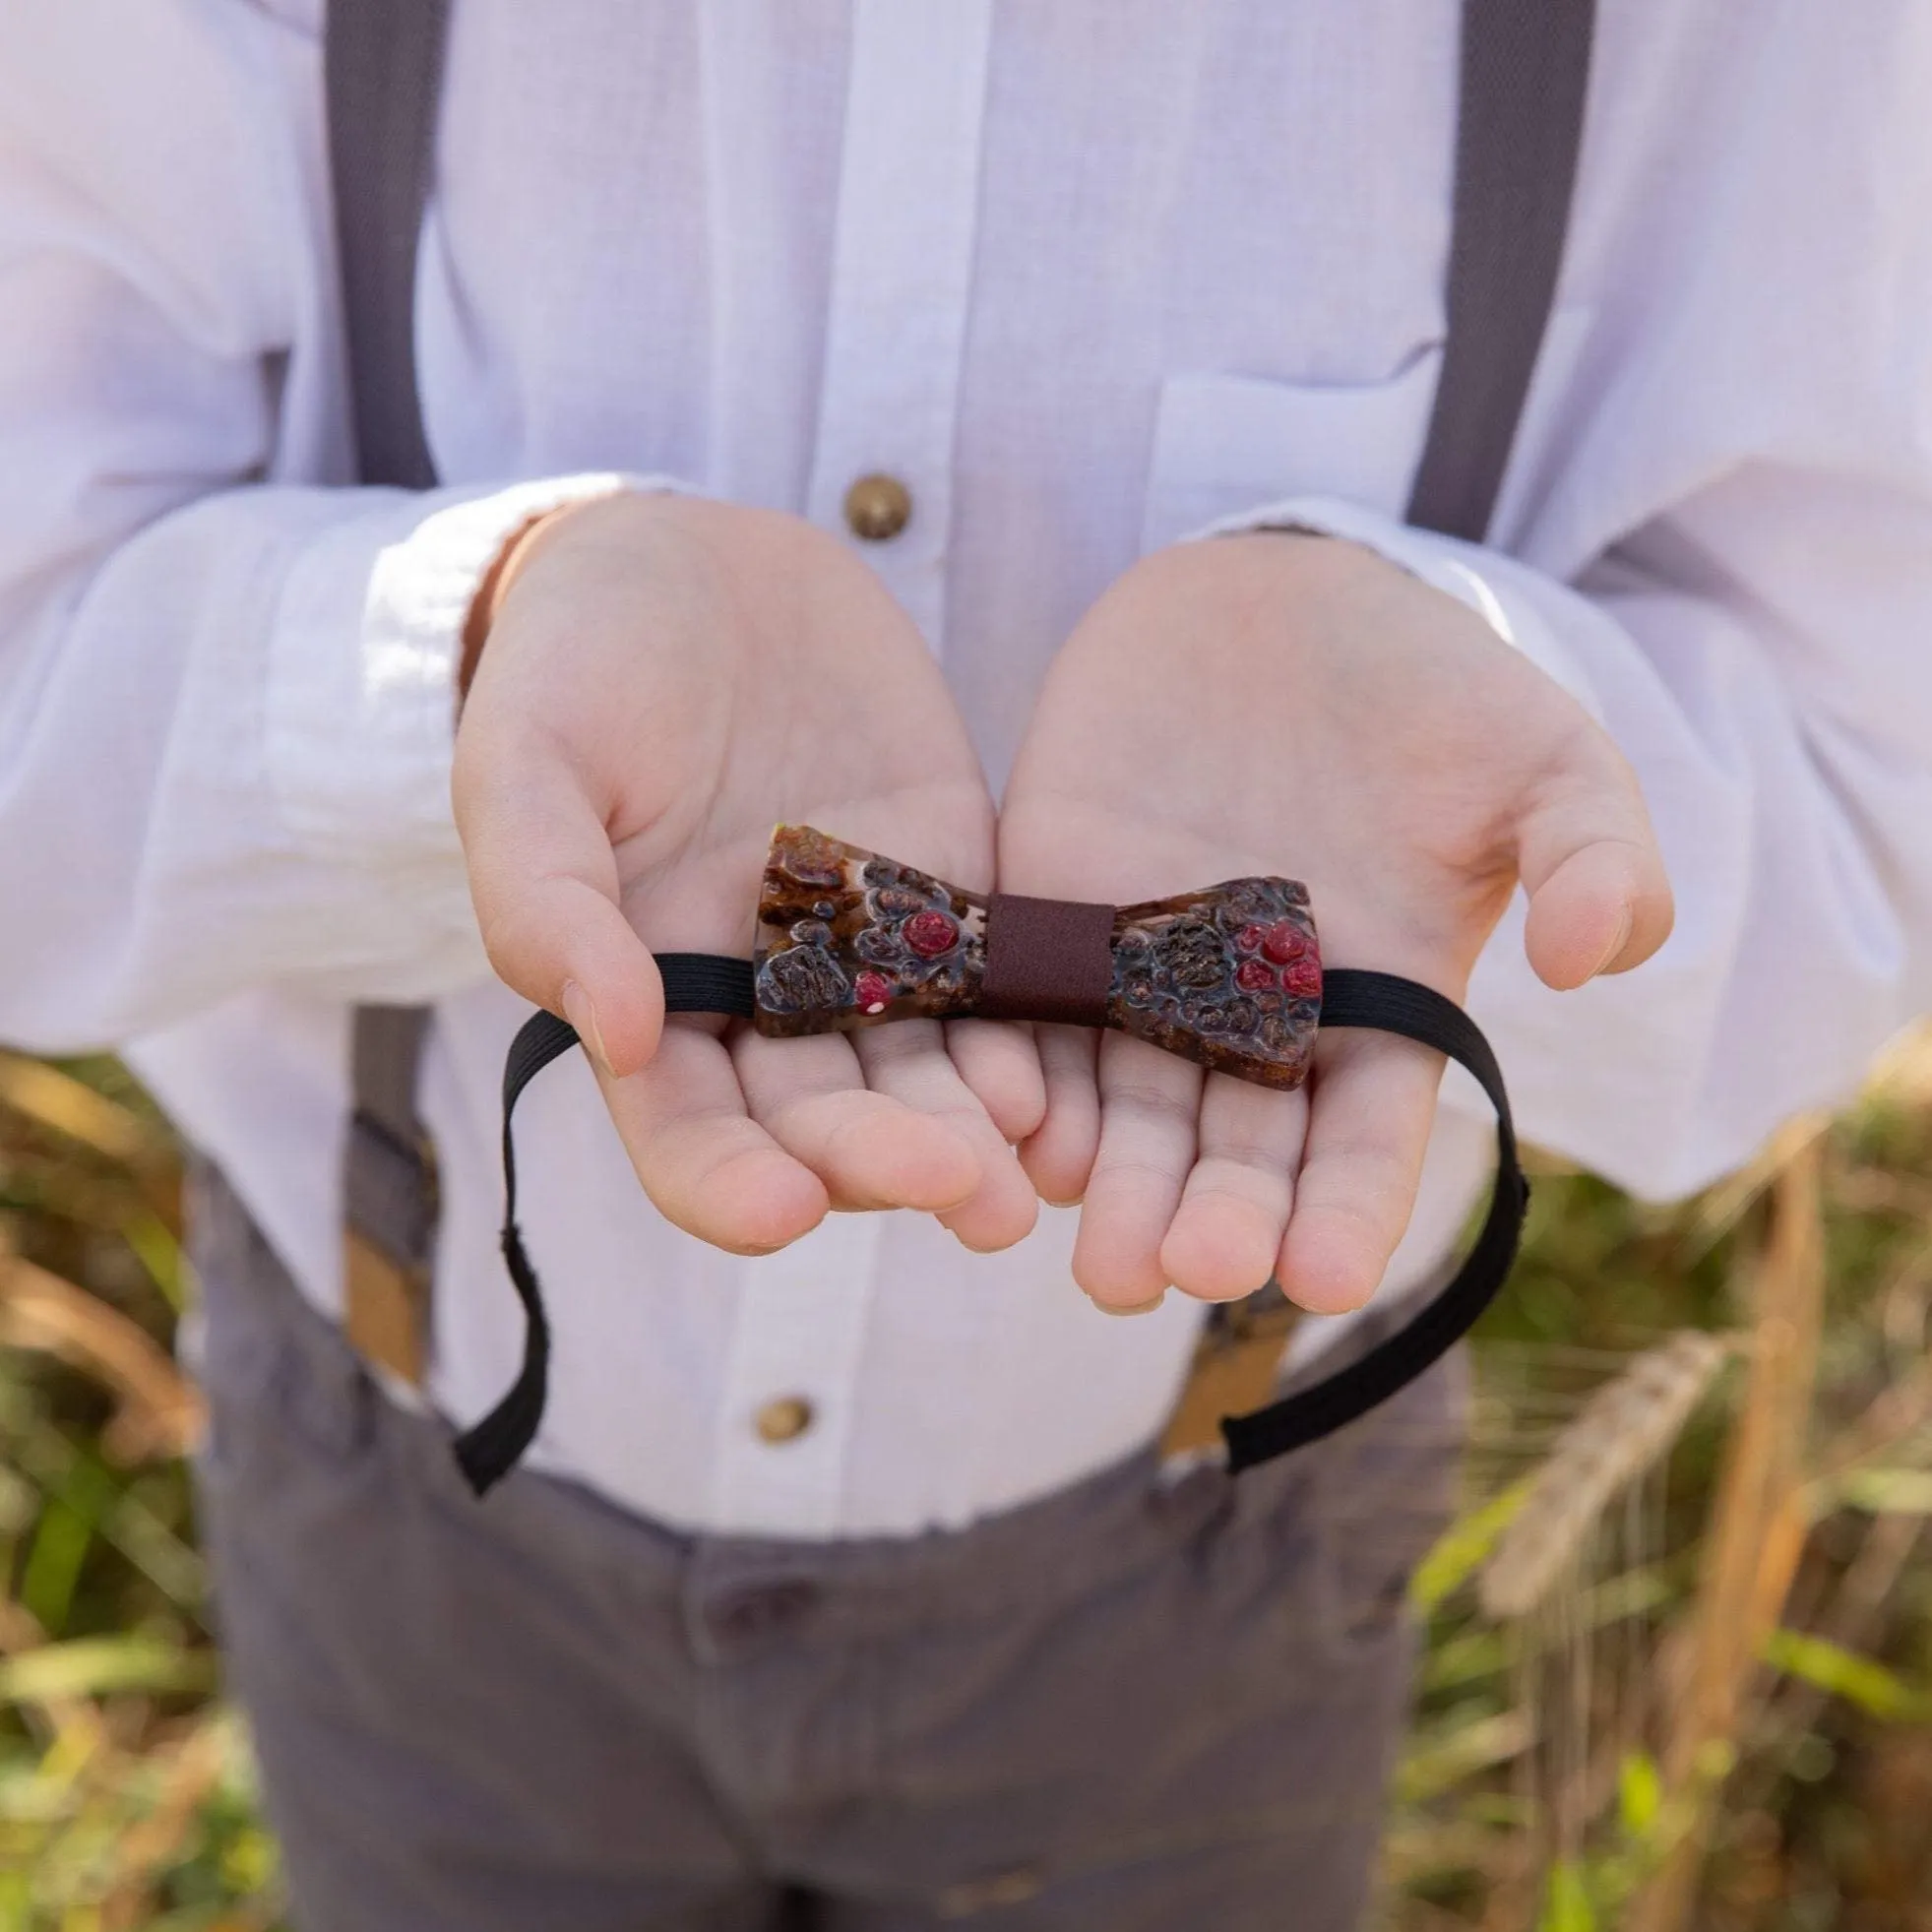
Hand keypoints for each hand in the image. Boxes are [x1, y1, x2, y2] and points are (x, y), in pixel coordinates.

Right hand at [454, 492, 1041, 1255]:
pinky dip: (1025, 1039)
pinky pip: (996, 985)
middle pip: (824, 1121)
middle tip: (962, 1197)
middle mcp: (763, 1004)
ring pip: (922, 1075)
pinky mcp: (950, 898)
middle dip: (885, 1165)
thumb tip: (612, 1033)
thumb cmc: (579, 659)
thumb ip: (544, 895)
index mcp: (649, 996)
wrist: (695, 564)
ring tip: (1025, 1179)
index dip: (728, 1185)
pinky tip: (1061, 1078)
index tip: (785, 1212)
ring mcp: (866, 957)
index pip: (688, 1134)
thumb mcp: (526, 758)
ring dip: (973, 1136)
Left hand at [998, 532, 1671, 1313]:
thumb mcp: (1545, 761)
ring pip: (1125, 1108)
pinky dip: (1026, 1078)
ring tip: (1103, 1264)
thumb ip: (1595, 856)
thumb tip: (1598, 963)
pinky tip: (1018, 1137)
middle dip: (1214, 1218)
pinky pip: (1033, 1016)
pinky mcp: (1058, 918)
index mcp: (1377, 1010)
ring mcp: (1147, 975)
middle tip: (1189, 1273)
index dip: (1347, 1213)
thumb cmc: (1433, 691)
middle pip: (1233, 1149)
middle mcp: (1257, 1021)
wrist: (1287, 599)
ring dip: (1112, 1185)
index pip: (1362, 1142)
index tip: (1322, 1279)